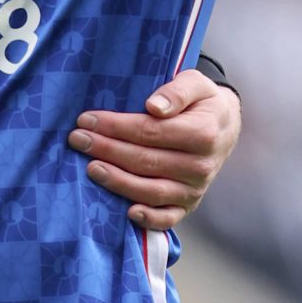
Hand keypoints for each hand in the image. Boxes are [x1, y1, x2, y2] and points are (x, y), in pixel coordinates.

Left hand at [68, 68, 240, 230]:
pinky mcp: (188, 205)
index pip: (150, 132)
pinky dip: (148, 219)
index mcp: (202, 134)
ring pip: (151, 190)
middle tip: (77, 140)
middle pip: (145, 160)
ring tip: (90, 168)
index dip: (116, 127)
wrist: (224, 128)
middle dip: (107, 150)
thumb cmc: (202, 102)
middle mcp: (200, 166)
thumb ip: (177, 91)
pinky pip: (168, 217)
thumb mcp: (196, 83)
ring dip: (117, 182)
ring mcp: (194, 189)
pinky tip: (126, 212)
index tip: (86, 119)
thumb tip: (154, 106)